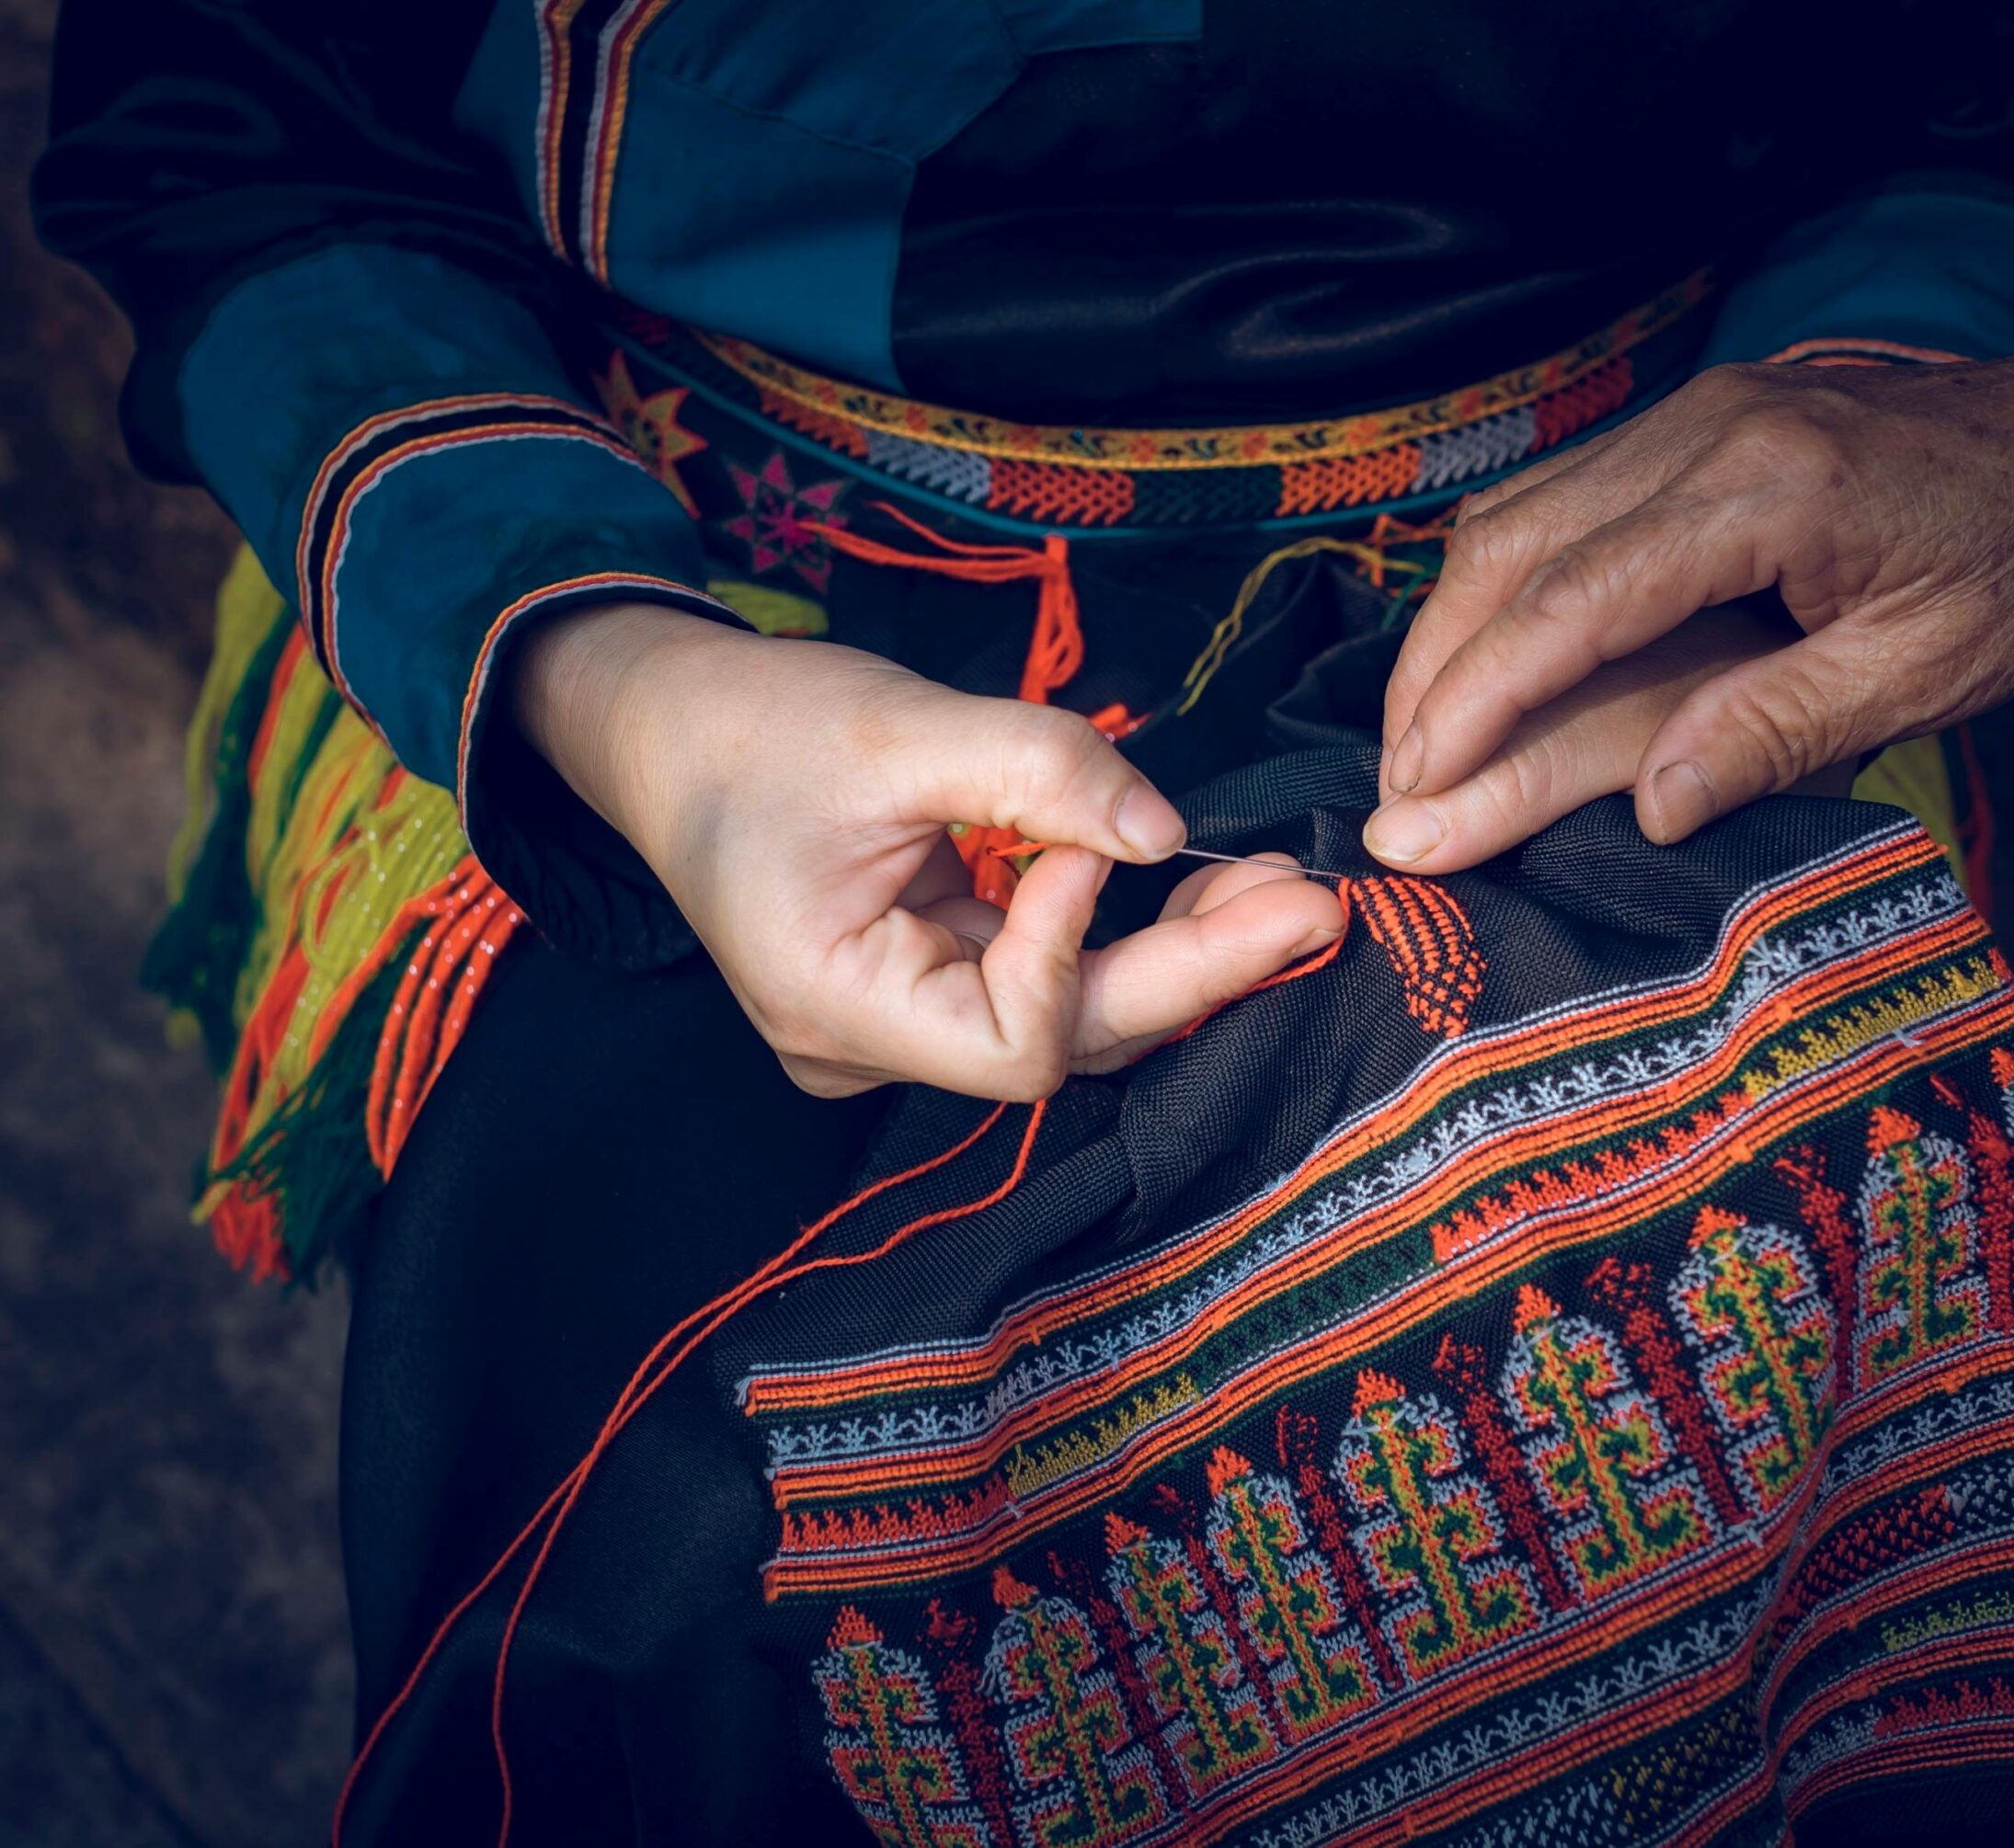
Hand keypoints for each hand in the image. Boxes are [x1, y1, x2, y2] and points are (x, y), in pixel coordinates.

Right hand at [512, 609, 1343, 1097]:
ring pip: (1070, 1015)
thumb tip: (1168, 829)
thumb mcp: (898, 727)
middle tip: (1309, 903)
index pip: (1013, 1043)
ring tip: (1280, 888)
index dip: (1073, 950)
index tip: (1082, 842)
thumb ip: (1039, 772)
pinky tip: (1204, 887)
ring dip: (1177, 952)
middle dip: (1191, 968)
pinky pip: (1048, 978)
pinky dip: (1123, 931)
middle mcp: (873, 1048)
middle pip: (1066, 1039)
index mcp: (837, 1009)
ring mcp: (903, 1026)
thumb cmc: (755, 728)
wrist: (669, 729)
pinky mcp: (930, 984)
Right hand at [1376, 348, 2013, 867]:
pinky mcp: (1693, 422)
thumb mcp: (1930, 671)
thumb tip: (1654, 809)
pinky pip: (1556, 497)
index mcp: (1772, 487)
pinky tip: (1480, 654)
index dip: (1480, 701)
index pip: (1575, 603)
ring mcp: (1693, 411)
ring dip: (1452, 627)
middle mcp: (1709, 428)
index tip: (1415, 788)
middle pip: (1512, 549)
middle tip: (1394, 784)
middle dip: (1435, 673)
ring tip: (1419, 735)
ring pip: (1516, 515)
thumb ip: (1782, 730)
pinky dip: (1499, 583)